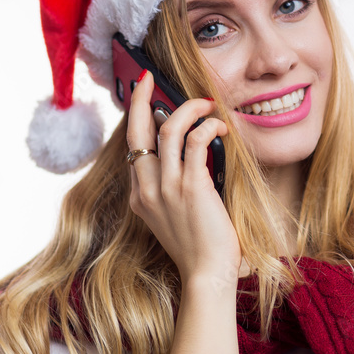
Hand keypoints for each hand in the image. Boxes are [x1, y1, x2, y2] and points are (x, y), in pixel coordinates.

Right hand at [126, 70, 242, 282]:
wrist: (207, 275)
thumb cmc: (199, 249)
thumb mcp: (173, 220)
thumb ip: (171, 192)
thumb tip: (189, 159)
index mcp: (139, 198)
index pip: (133, 149)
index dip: (138, 120)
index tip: (146, 100)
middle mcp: (147, 190)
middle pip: (137, 131)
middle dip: (141, 98)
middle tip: (149, 78)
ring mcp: (167, 188)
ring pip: (168, 128)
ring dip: (188, 109)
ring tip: (206, 104)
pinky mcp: (191, 187)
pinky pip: (195, 142)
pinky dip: (208, 127)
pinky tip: (220, 127)